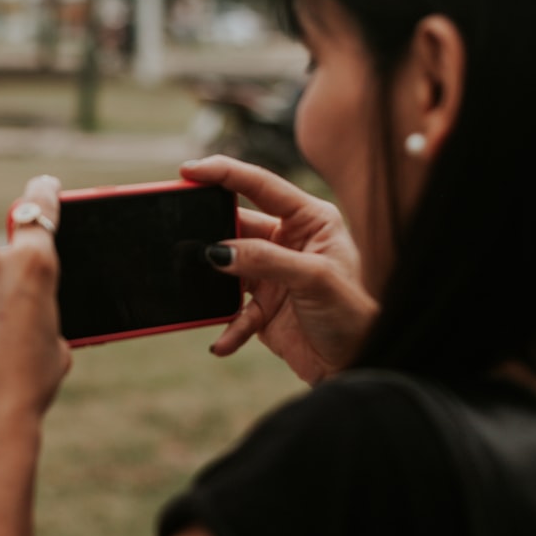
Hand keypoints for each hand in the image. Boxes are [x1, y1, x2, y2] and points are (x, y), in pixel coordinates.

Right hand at [182, 156, 378, 383]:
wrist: (355, 365)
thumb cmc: (351, 316)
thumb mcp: (313, 279)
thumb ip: (265, 260)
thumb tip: (218, 251)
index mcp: (310, 220)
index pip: (261, 186)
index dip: (224, 173)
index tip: (190, 170)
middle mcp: (289, 241)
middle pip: (237, 225)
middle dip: (210, 233)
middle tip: (180, 235)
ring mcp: (272, 273)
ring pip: (228, 267)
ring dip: (215, 283)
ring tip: (197, 288)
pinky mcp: (262, 306)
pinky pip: (232, 310)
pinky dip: (227, 327)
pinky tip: (223, 343)